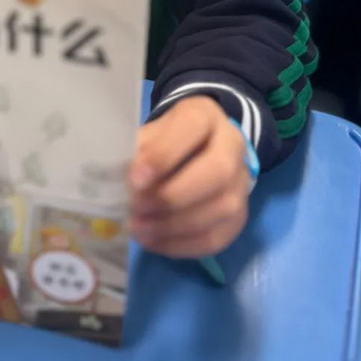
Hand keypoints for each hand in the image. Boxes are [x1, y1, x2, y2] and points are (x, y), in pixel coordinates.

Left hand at [129, 96, 249, 257]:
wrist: (196, 152)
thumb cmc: (163, 141)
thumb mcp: (148, 135)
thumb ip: (137, 152)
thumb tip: (120, 184)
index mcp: (206, 115)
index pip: (192, 127)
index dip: (164, 154)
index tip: (134, 179)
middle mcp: (232, 146)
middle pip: (217, 171)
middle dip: (172, 195)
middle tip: (137, 207)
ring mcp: (241, 183)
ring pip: (221, 208)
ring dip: (175, 224)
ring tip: (140, 228)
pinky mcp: (239, 216)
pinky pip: (217, 237)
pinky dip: (182, 244)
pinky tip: (154, 241)